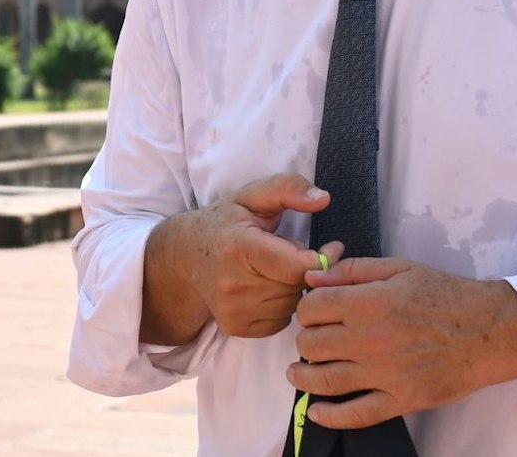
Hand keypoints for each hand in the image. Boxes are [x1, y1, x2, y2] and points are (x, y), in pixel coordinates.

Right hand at [143, 172, 339, 342]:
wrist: (184, 258)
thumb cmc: (225, 223)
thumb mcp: (253, 195)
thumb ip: (289, 188)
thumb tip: (324, 199)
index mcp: (240, 248)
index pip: (298, 267)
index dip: (323, 258)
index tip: (332, 247)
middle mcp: (233, 285)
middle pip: (298, 286)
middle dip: (306, 270)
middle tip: (298, 254)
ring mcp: (232, 310)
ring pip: (292, 305)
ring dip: (295, 288)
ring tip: (280, 269)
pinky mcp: (235, 327)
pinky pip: (281, 321)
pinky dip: (284, 306)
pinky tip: (271, 287)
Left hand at [288, 257, 516, 428]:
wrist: (488, 329)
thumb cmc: (446, 294)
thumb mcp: (402, 269)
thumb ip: (355, 270)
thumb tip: (313, 278)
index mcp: (370, 301)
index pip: (311, 308)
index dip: (308, 309)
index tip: (316, 312)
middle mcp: (370, 338)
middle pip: (310, 344)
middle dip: (307, 339)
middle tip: (316, 339)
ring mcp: (383, 372)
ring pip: (322, 380)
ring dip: (303, 376)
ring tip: (301, 372)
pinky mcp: (398, 399)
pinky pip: (354, 414)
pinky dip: (329, 416)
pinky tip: (317, 411)